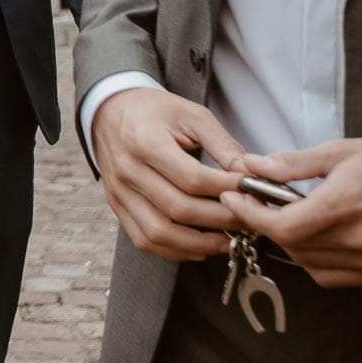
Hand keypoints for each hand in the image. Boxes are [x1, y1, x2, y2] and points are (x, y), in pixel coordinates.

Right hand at [92, 87, 246, 261]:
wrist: (109, 112)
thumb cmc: (154, 112)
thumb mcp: (192, 115)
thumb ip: (223, 145)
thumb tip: (252, 175)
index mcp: (146, 142)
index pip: (193, 179)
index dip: (227, 189)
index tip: (252, 190)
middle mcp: (128, 171)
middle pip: (180, 209)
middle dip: (221, 219)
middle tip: (248, 218)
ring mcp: (119, 193)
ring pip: (160, 233)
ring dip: (198, 243)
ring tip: (227, 240)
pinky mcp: (118, 207)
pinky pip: (144, 240)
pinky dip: (173, 250)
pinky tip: (198, 247)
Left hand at [221, 137, 361, 286]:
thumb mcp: (341, 152)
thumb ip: (293, 163)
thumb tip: (252, 164)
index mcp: (344, 206)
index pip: (282, 225)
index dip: (250, 215)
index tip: (233, 200)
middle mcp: (357, 239)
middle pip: (291, 244)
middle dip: (266, 224)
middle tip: (257, 203)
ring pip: (307, 263)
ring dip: (288, 242)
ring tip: (286, 217)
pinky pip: (330, 276)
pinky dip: (312, 260)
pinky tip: (313, 238)